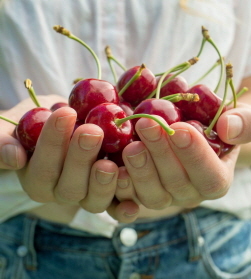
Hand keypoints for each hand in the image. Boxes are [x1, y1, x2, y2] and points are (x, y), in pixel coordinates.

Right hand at [0, 96, 140, 220]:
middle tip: (91, 131)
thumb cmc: (40, 122)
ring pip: (93, 200)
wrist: (67, 122)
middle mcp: (62, 192)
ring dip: (103, 183)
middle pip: (70, 187)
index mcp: (38, 180)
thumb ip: (4, 141)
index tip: (65, 112)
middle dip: (80, 159)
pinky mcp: (109, 195)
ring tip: (110, 163)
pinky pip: (116, 208)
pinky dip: (124, 208)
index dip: (52, 143)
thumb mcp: (15, 126)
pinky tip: (132, 206)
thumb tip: (14, 157)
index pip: (42, 168)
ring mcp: (87, 195)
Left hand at [115, 115, 240, 209]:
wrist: (194, 123)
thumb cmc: (218, 120)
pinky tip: (108, 168)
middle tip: (147, 125)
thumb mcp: (243, 116)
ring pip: (150, 195)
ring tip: (129, 145)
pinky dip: (117, 188)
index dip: (194, 155)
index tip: (179, 129)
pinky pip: (126, 199)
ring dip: (139, 171)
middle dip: (160, 155)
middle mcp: (187, 192)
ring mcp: (162, 193)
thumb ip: (245, 122)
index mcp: (214, 178)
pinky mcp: (138, 190)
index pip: (209, 176)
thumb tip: (229, 127)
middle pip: (175, 185)